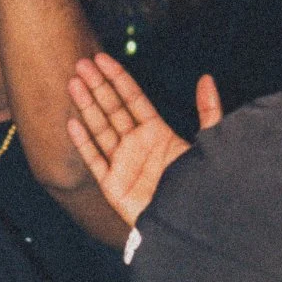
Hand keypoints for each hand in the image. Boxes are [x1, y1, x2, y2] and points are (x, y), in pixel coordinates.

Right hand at [66, 53, 192, 225]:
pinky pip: (94, 159)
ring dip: (86, 105)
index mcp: (157, 134)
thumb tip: (207, 78)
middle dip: (97, 86)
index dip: (118, 79)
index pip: (133, 99)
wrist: (190, 222)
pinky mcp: (112, 185)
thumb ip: (209, 111)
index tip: (103, 59)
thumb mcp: (210, 144)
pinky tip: (72, 122)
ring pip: (99, 128)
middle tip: (81, 63)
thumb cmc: (201, 185)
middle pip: (112, 109)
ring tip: (73, 83)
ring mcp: (122, 164)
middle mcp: (136, 146)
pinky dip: (83, 142)